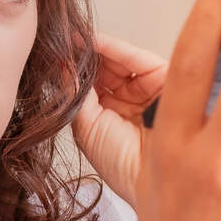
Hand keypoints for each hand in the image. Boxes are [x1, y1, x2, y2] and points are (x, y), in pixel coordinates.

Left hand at [71, 32, 166, 205]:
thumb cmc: (122, 165)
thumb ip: (75, 95)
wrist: (152, 179)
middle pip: (106, 69)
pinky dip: (113, 48)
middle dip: (83, 57)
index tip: (53, 54)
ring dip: (95, 50)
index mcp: (112, 116)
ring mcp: (148, 90)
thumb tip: (61, 66)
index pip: (93, 84)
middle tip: (60, 42)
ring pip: (119, 61)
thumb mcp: (88, 127)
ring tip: (72, 41)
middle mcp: (130, 102)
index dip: (74, 70)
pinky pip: (136, 58)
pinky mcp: (167, 79)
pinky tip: (92, 42)